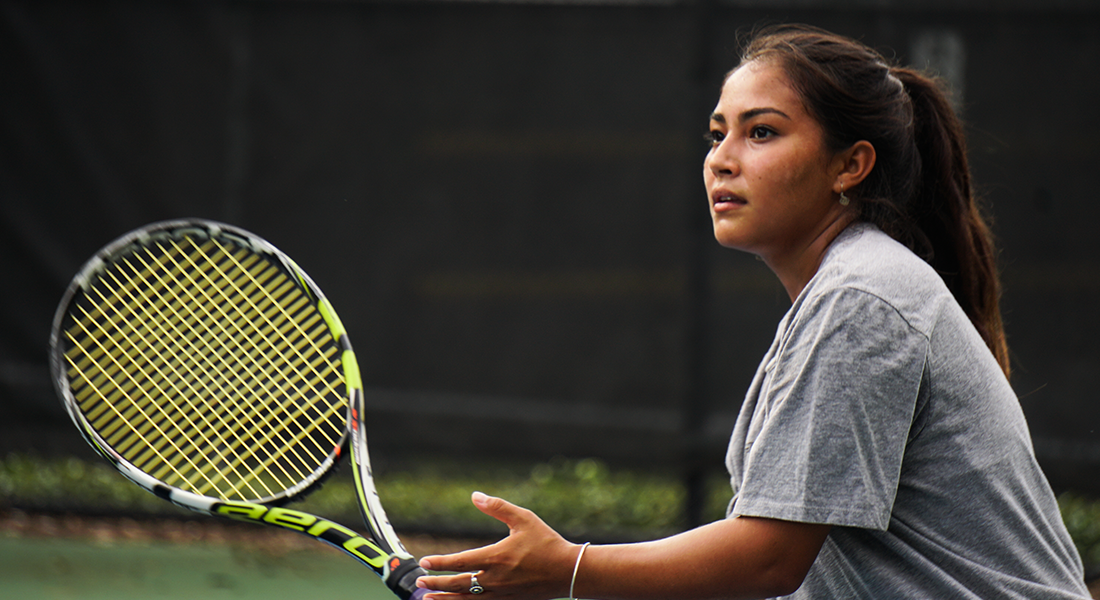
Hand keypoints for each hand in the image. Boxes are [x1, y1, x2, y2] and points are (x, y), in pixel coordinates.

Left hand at [416, 492, 580, 599]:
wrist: (569, 571)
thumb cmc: (547, 542)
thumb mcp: (523, 518)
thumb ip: (497, 507)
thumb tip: (475, 495)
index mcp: (496, 557)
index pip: (460, 561)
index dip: (440, 563)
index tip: (424, 562)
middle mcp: (495, 579)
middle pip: (459, 584)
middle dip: (437, 584)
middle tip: (420, 583)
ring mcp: (502, 593)